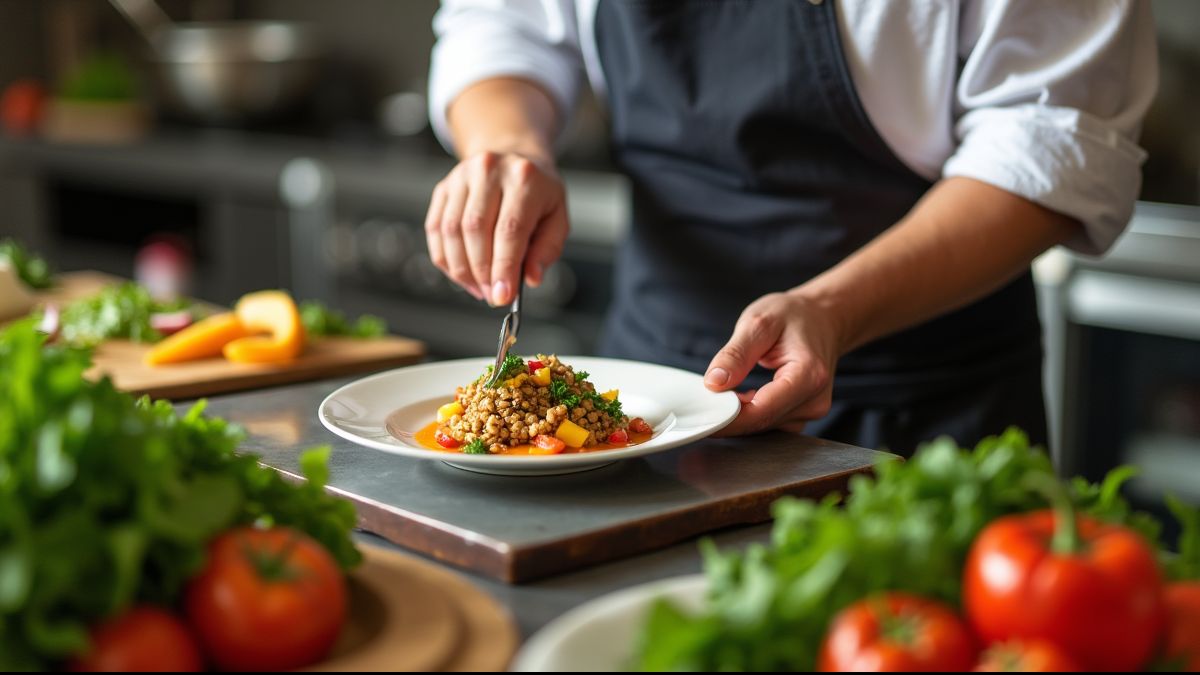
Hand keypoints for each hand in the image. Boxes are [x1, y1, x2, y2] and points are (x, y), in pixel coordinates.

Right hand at [424, 150, 568, 304]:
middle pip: (476, 230)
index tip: (502, 296)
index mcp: (524, 178)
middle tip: (492, 295)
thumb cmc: (538, 193)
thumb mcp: (557, 218)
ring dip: (462, 269)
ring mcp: (461, 176)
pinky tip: (462, 274)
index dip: (504, 267)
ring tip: (479, 287)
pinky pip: (436, 230)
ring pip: (451, 231)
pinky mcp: (444, 187)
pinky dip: (446, 259)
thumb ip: (547, 250)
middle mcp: (489, 170)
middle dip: (482, 272)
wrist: (514, 158)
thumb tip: (531, 278)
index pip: (509, 229)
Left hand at [704, 291, 841, 435]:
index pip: (762, 411)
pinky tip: (740, 398)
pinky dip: (750, 414)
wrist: (823, 318)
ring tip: (724, 393)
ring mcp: (812, 411)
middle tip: (702, 402)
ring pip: (764, 427)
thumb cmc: (794, 316)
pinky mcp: (803, 415)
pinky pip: (770, 423)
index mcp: (808, 375)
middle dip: (728, 418)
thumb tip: (714, 383)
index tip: (702, 415)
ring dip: (739, 417)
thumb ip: (735, 355)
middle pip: (762, 422)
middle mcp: (815, 399)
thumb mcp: (759, 323)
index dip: (728, 419)